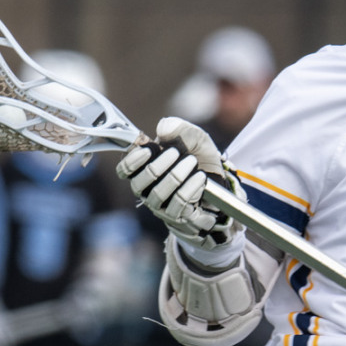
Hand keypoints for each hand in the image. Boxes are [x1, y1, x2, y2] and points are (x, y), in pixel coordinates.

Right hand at [116, 117, 243, 248]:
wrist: (221, 181)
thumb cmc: (200, 158)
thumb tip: (163, 129)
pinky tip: (200, 178)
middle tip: (176, 152)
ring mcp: (161, 205)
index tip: (149, 149)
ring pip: (158, 194)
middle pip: (139, 184)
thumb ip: (180, 129)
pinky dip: (190, 188)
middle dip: (158, 166)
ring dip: (176, 176)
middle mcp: (148, 190)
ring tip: (192, 162)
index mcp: (145, 169)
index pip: (125, 171)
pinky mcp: (177, 216)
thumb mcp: (195, 138)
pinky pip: (178, 204)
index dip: (132, 161)